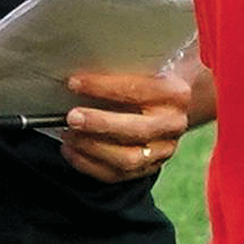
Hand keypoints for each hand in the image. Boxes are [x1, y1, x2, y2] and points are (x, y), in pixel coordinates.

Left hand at [59, 70, 191, 183]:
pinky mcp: (149, 168)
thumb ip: (119, 71)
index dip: (102, 87)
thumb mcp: (143, 68)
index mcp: (174, 94)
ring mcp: (163, 151)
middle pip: (135, 129)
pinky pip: (116, 174)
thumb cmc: (147, 82)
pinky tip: (70, 150)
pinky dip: (88, 164)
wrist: (170, 105)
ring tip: (68, 134)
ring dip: (92, 147)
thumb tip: (77, 77)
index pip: (136, 90)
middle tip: (72, 117)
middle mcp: (173, 124)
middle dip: (99, 124)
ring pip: (127, 158)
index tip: (74, 83)